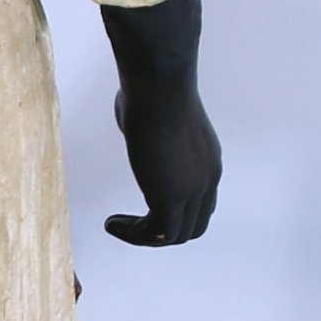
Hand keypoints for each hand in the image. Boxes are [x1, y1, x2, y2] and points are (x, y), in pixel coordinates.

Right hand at [106, 81, 220, 245]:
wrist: (157, 83)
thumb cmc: (152, 88)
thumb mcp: (155, 116)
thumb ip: (150, 130)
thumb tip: (135, 122)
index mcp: (208, 161)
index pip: (201, 205)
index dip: (175, 214)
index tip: (145, 210)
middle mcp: (208, 178)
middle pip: (193, 226)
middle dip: (162, 232)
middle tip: (131, 226)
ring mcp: (193, 189)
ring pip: (175, 235)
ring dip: (144, 236)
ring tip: (116, 226)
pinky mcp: (172, 196)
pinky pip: (157, 233)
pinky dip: (134, 235)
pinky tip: (112, 224)